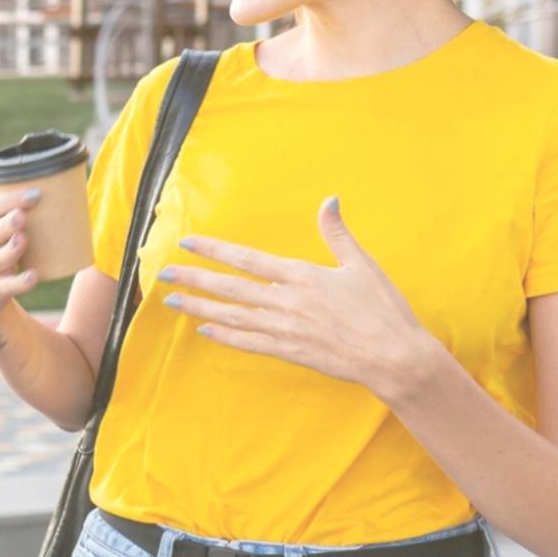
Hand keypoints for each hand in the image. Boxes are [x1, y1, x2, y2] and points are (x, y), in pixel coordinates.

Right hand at [0, 188, 42, 326]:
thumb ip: (19, 216)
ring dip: (10, 249)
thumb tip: (71, 194)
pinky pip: (6, 286)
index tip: (35, 193)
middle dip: (5, 224)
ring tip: (23, 239)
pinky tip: (33, 276)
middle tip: (22, 215)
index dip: (7, 200)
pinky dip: (19, 282)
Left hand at [159, 196, 439, 399]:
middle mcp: (287, 301)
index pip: (247, 259)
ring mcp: (285, 329)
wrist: (395, 356)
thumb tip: (329, 200)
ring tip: (172, 303)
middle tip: (162, 275)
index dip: (214, 250)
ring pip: (232, 316)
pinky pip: (249, 342)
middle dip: (194, 279)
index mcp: (302, 275)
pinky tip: (205, 332)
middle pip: (230, 287)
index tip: (187, 243)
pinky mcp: (290, 352)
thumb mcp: (362, 265)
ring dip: (200, 309)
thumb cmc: (383, 309)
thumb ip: (338, 233)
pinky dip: (225, 337)